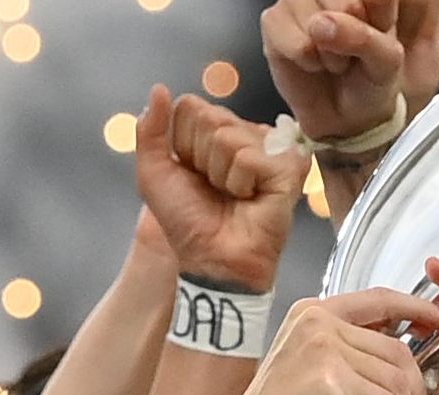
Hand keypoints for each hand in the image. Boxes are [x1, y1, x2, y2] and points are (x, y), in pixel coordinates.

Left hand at [135, 85, 305, 293]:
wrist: (212, 261)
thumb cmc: (189, 225)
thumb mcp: (155, 175)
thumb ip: (149, 132)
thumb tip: (159, 89)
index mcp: (215, 132)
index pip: (189, 107)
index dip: (182, 146)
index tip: (192, 177)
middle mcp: (245, 133)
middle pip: (209, 118)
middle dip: (201, 160)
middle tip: (214, 190)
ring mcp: (269, 148)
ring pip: (228, 136)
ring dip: (220, 175)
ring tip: (233, 197)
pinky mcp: (289, 165)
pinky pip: (248, 156)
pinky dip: (240, 182)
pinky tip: (251, 199)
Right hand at [224, 289, 438, 394]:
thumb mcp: (307, 366)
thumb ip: (344, 349)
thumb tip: (398, 350)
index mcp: (313, 312)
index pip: (380, 298)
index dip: (419, 308)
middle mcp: (319, 322)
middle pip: (396, 348)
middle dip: (411, 386)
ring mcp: (324, 348)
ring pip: (395, 378)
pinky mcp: (331, 380)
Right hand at [261, 0, 404, 143]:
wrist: (344, 117)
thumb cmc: (369, 79)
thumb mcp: (385, 60)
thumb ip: (363, 37)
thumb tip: (320, 24)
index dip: (373, 23)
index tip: (375, 38)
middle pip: (342, 3)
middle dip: (347, 39)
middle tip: (348, 54)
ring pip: (313, 19)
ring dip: (324, 51)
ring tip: (329, 59)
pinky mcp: (274, 19)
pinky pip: (286, 33)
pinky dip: (302, 57)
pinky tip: (310, 61)